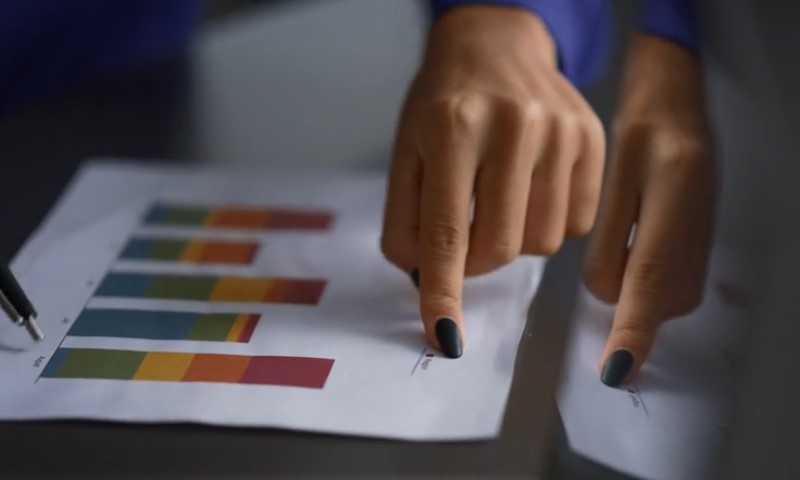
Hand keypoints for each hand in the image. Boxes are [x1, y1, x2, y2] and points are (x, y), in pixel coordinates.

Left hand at [381, 6, 604, 356]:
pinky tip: (532, 188)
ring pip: (543, 241)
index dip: (443, 292)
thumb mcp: (405, 152)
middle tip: (465, 238)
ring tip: (501, 200)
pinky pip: (579, 223)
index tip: (444, 337)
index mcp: (452, 127)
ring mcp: (561, 131)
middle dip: (476, 262)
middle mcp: (513, 126)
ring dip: (515, 240)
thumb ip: (404, 220)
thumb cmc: (441, 102)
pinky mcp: (593, 138)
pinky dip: (551, 222)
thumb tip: (423, 281)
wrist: (494, 43)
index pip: (446, 232)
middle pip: (501, 246)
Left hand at [583, 34, 716, 385]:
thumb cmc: (635, 130)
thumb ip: (609, 237)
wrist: (676, 101)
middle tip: (608, 247)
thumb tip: (608, 294)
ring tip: (623, 239)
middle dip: (627, 300)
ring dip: (638, 292)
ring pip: (670, 296)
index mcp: (672, 195)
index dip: (633, 328)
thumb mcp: (614, 175)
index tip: (616, 370)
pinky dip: (651, 285)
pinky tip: (636, 250)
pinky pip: (677, 283)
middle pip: (663, 298)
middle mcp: (698, 222)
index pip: (650, 275)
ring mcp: (708, 234)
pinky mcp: (705, 240)